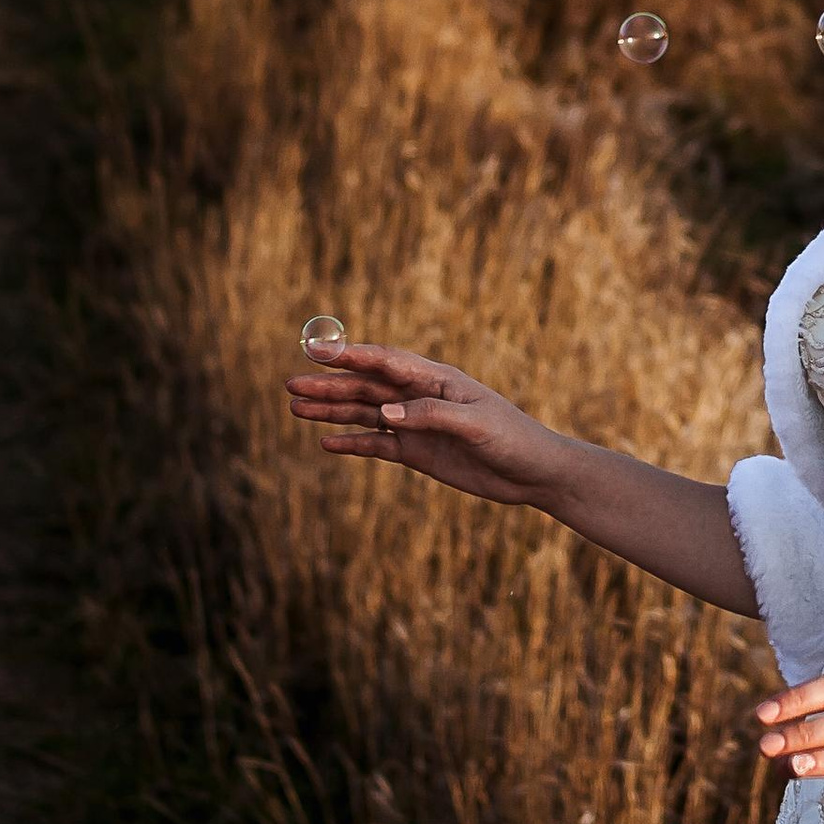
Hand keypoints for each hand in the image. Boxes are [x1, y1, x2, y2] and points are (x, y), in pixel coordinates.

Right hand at [284, 342, 571, 509]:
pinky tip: (326, 443)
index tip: (315, 350)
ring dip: (331, 411)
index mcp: (436, 379)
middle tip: (290, 384)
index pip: (384, 362)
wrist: (533, 473)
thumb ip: (430, 415)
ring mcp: (417, 424)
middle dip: (328, 385)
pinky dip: (351, 443)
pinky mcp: (418, 452)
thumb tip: (385, 414)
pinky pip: (377, 444)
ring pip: (365, 414)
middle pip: (365, 387)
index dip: (349, 355)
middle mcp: (420, 397)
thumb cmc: (513, 438)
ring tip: (295, 409)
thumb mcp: (475, 425)